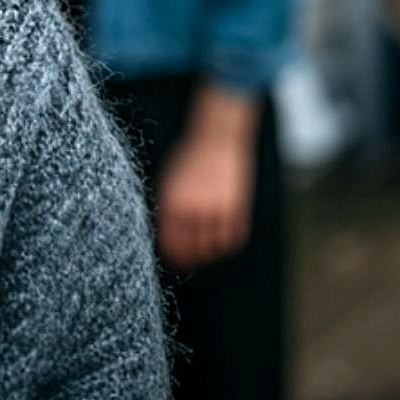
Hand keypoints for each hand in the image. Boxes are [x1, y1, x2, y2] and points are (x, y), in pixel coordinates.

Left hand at [154, 87, 259, 270]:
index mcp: (174, 202)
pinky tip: (220, 244)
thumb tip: (162, 229)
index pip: (170, 241)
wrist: (216, 137)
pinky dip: (226, 245)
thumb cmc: (188, 156)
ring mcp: (218, 209)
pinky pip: (233, 237)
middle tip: (185, 262)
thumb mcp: (167, 179)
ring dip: (207, 255)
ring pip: (213, 248)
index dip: (170, 253)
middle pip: (191, 249)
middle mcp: (195, 209)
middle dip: (187, 259)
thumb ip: (165, 205)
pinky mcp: (237, 207)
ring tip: (202, 255)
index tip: (169, 257)